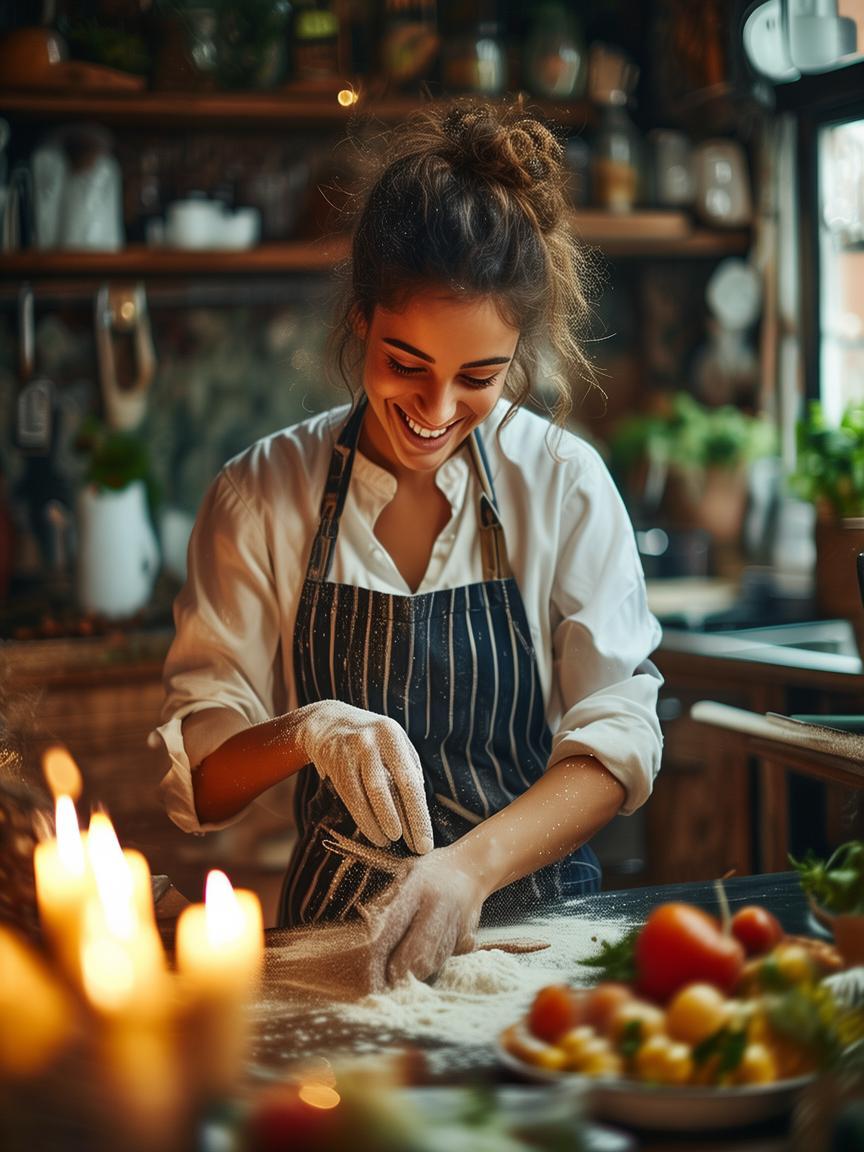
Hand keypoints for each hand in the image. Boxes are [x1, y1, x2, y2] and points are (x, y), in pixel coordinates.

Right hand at [294, 700, 433, 852]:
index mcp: (392, 735)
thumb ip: (408, 768)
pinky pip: (351, 799)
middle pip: (389, 789)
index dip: (418, 815)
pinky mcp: (334, 765)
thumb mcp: (394, 742)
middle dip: (405, 823)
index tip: (426, 841)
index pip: (409, 781)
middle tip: (415, 848)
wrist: (328, 722)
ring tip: (392, 841)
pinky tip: (374, 834)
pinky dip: (364, 820)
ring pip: (367, 796)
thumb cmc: (372, 739)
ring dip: (381, 824)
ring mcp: (349, 753)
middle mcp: (371, 742)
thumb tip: (421, 806)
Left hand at [365, 846, 484, 983]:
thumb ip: (390, 899)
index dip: (381, 951)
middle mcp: (439, 906)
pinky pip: (446, 959)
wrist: (474, 867)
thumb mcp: (408, 872)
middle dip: (399, 971)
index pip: (396, 925)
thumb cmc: (435, 870)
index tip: (370, 969)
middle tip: (385, 981)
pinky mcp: (468, 937)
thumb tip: (370, 929)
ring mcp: (457, 923)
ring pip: (433, 961)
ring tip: (403, 970)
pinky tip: (427, 954)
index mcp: (420, 887)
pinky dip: (433, 963)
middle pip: (418, 952)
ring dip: (416, 970)